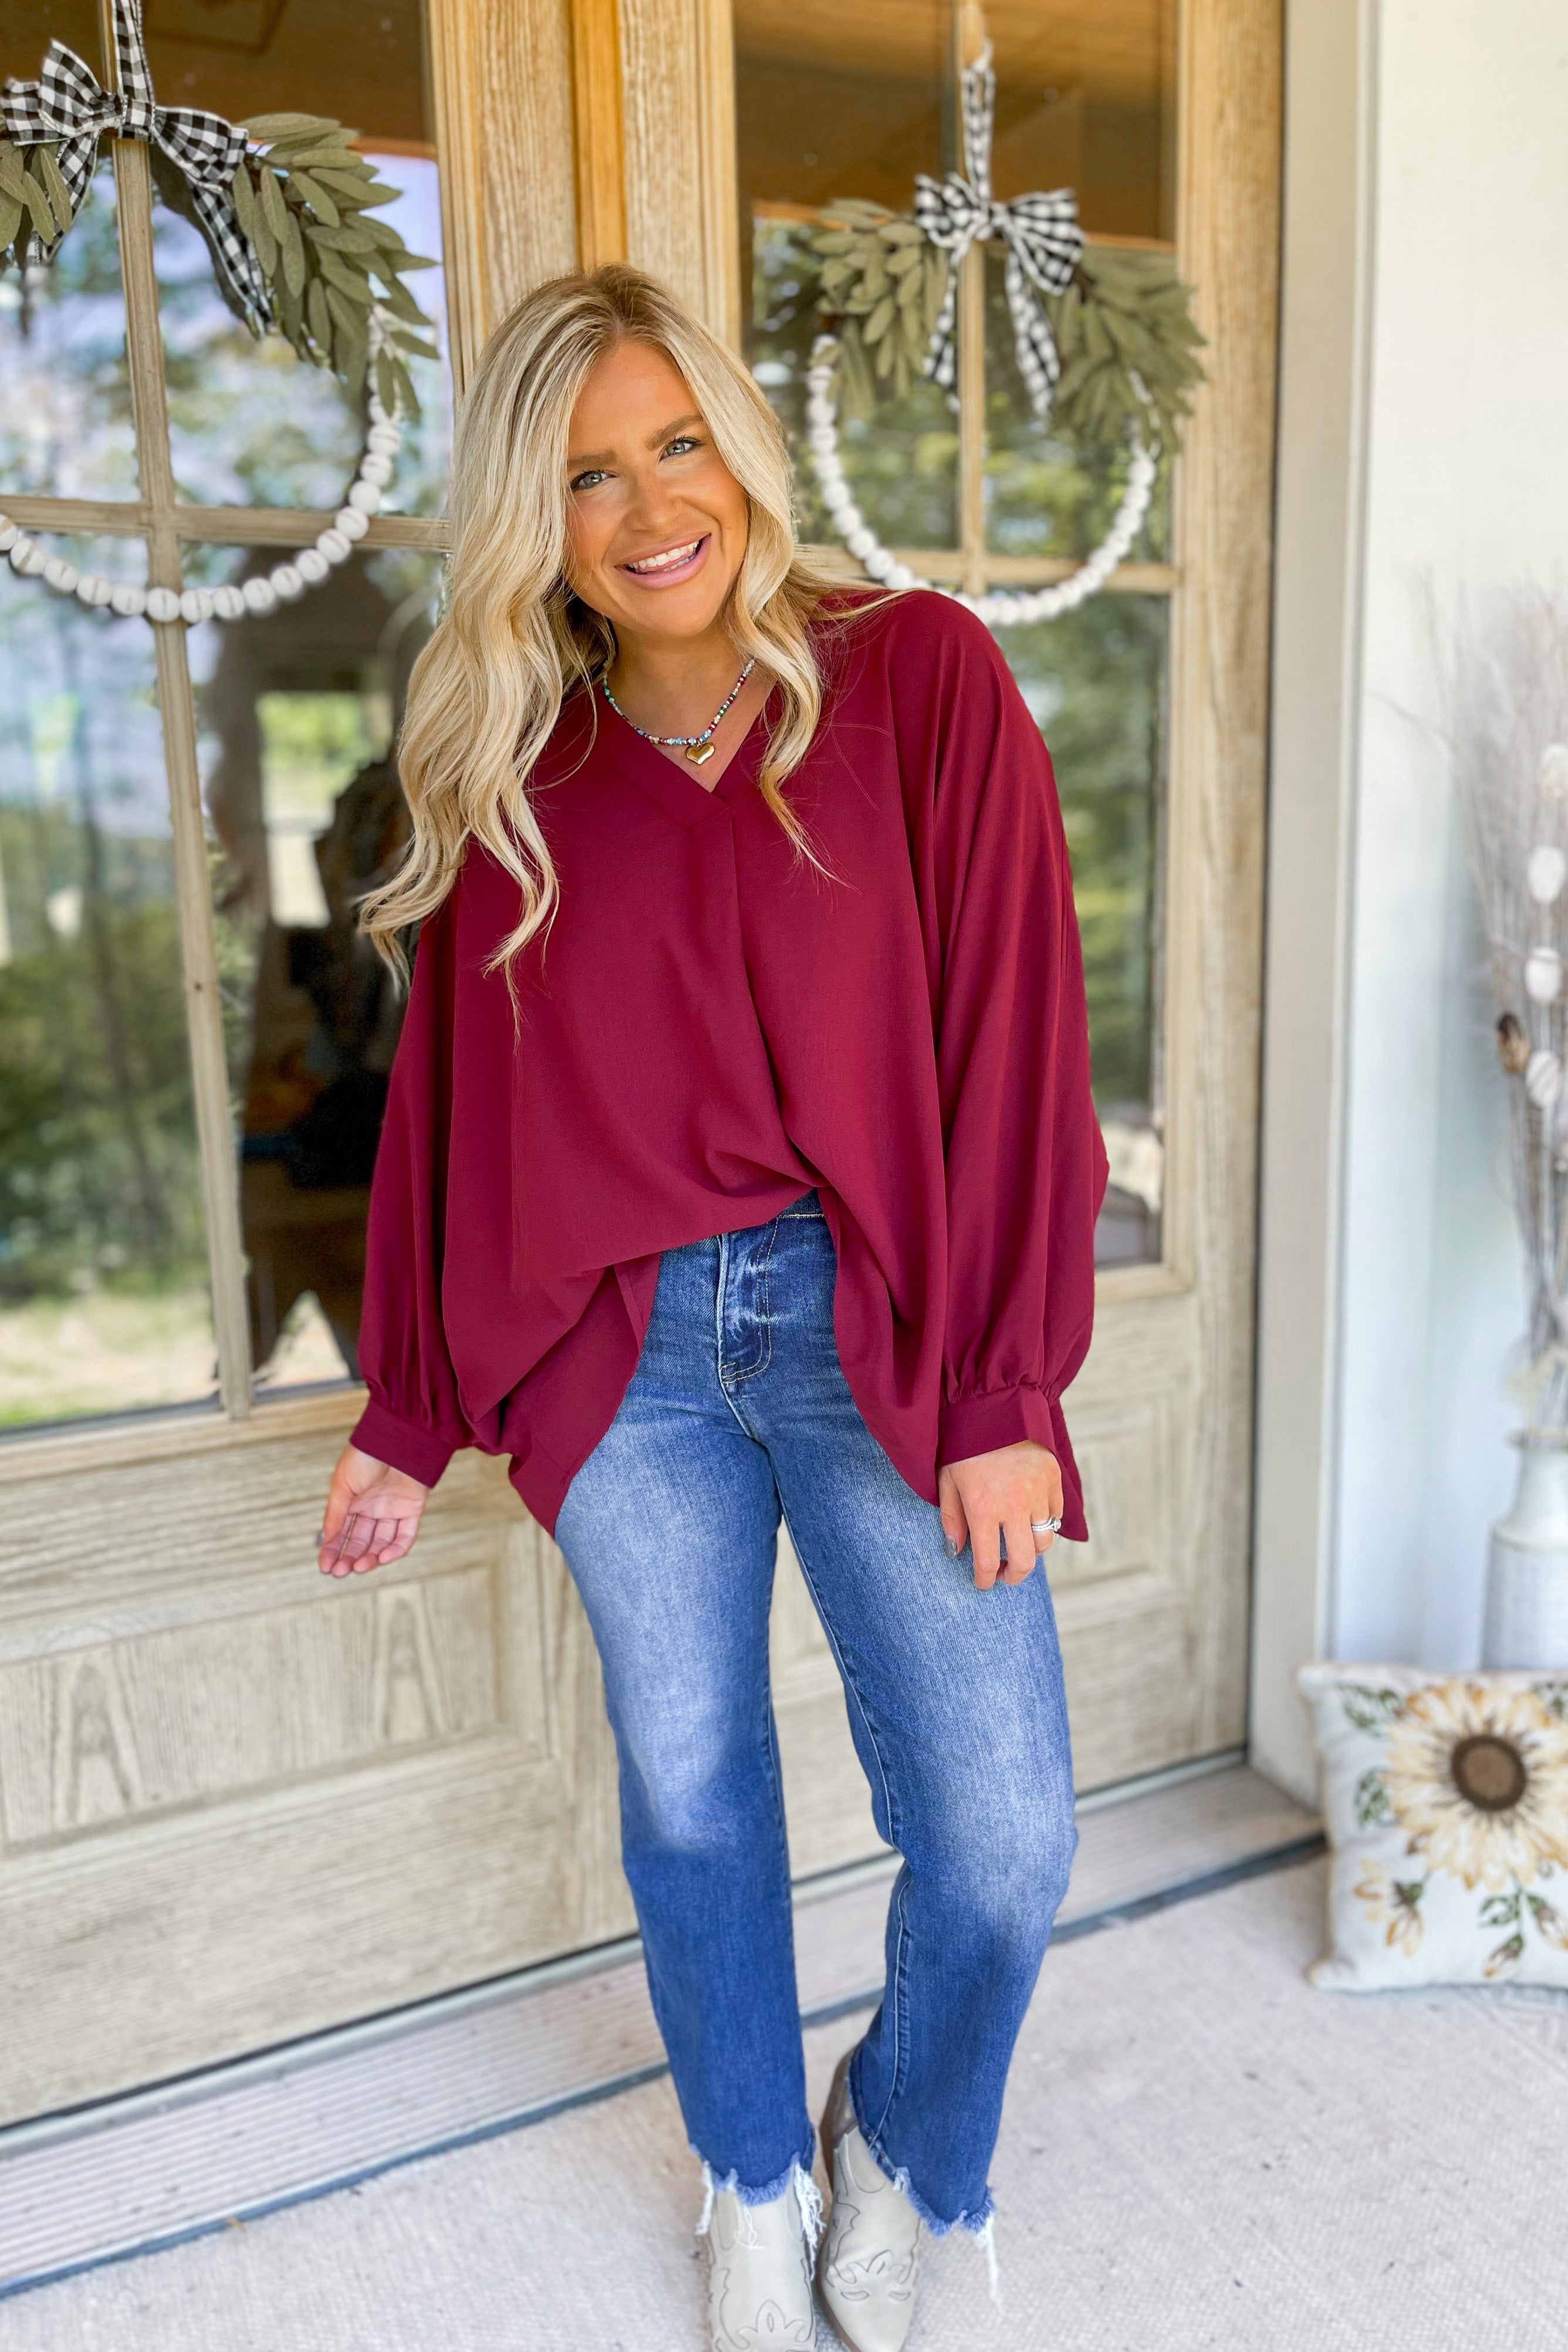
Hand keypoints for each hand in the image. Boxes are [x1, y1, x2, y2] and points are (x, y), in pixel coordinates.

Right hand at [317, 1445, 429, 1576]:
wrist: (395, 1438)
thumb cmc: (365, 1456)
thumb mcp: (342, 1485)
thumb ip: (336, 1514)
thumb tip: (327, 1540)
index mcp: (354, 1502)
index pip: (342, 1533)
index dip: (333, 1550)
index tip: (324, 1567)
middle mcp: (373, 1509)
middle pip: (361, 1541)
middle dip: (350, 1557)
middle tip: (341, 1571)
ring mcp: (393, 1510)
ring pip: (382, 1543)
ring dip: (371, 1558)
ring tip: (359, 1567)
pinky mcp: (412, 1510)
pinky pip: (405, 1536)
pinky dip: (396, 1549)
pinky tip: (383, 1558)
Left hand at [938, 1440, 1062, 1590]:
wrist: (994, 1404)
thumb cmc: (963, 1443)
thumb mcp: (946, 1480)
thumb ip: (951, 1519)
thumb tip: (955, 1552)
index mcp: (983, 1508)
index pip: (987, 1562)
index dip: (985, 1580)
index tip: (982, 1583)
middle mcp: (1014, 1506)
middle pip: (1025, 1560)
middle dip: (1015, 1575)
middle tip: (1005, 1574)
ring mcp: (1038, 1493)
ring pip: (1044, 1540)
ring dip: (1031, 1549)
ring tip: (1017, 1544)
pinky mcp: (1054, 1479)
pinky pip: (1055, 1515)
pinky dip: (1045, 1522)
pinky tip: (1030, 1517)